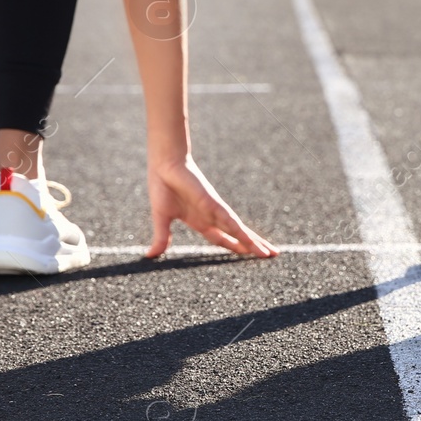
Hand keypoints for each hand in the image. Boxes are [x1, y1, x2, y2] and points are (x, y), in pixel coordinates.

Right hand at [145, 155, 275, 257]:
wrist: (164, 165)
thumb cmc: (162, 186)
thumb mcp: (162, 219)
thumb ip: (161, 237)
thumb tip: (150, 255)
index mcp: (200, 221)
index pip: (222, 238)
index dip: (234, 247)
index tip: (245, 254)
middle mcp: (212, 217)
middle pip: (237, 236)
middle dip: (252, 246)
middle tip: (270, 255)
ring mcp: (215, 211)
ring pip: (239, 231)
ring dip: (254, 243)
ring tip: (270, 253)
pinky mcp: (214, 204)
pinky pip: (230, 223)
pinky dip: (241, 234)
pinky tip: (252, 244)